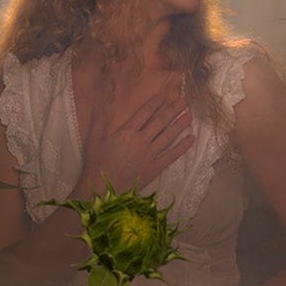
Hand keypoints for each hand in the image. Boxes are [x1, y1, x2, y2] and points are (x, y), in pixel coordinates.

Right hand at [75, 79, 194, 196]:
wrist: (103, 190)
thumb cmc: (96, 164)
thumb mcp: (94, 139)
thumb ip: (99, 119)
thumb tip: (100, 101)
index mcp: (126, 132)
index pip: (144, 113)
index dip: (155, 103)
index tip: (164, 96)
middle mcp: (141, 141)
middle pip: (160, 122)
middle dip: (172, 110)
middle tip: (183, 101)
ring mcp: (150, 155)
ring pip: (169, 136)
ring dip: (180, 125)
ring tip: (189, 116)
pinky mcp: (155, 168)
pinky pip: (171, 156)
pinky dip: (182, 147)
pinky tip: (191, 139)